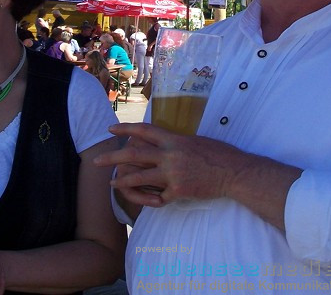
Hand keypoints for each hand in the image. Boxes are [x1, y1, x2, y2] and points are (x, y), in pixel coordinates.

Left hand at [94, 123, 245, 206]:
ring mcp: (173, 174)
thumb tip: (163, 141)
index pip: (144, 131)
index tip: (112, 129)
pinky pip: (158, 198)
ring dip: (122, 181)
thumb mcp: (195, 140)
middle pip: (134, 155)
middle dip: (112, 158)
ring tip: (112, 184)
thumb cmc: (219, 154)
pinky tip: (145, 201)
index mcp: (174, 140)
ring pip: (139, 178)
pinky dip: (152, 200)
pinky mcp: (178, 192)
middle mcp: (170, 155)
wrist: (234, 173)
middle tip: (97, 161)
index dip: (126, 129)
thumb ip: (176, 142)